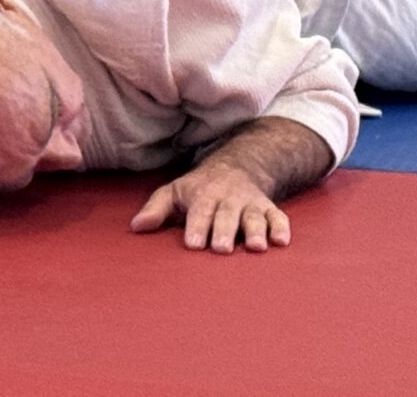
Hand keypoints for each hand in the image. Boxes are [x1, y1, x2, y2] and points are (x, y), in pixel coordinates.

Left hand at [130, 161, 293, 253]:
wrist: (235, 168)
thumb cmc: (198, 189)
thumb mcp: (174, 192)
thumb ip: (156, 210)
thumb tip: (136, 227)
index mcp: (203, 195)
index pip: (199, 211)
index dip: (196, 226)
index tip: (193, 244)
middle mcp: (228, 199)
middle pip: (227, 214)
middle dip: (224, 230)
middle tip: (221, 249)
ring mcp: (250, 204)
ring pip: (254, 216)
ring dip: (255, 230)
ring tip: (256, 247)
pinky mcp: (269, 209)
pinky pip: (278, 217)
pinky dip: (281, 228)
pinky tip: (281, 242)